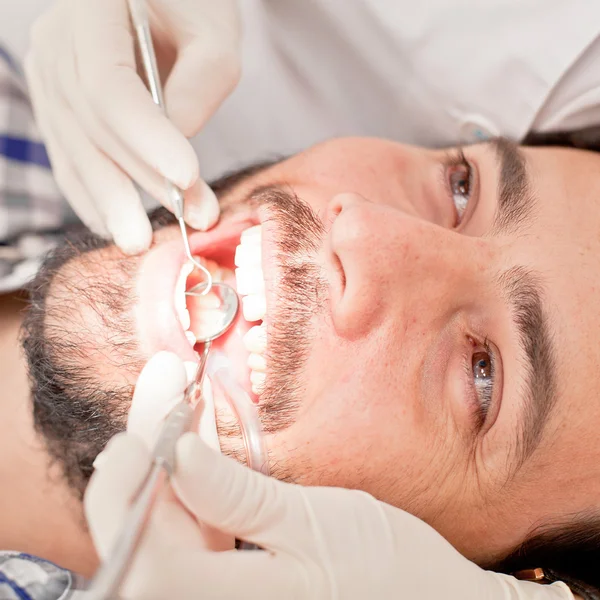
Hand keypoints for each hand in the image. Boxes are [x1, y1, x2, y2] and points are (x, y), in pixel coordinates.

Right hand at [25, 0, 240, 252]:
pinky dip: (93, 197)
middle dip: (140, 181)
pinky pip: (70, 158)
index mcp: (91, 5)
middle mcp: (58, 41)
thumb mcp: (215, 29)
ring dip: (117, 201)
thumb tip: (180, 139)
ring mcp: (50, 76)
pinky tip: (115, 226)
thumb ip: (204, 78)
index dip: (145, 136)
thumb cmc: (191, 7)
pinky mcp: (58, 107)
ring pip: (77, 150)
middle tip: (185, 223)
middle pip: (92, 125)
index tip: (187, 176)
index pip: (108, 83)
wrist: (153, 1)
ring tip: (150, 240)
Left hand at [85, 366, 574, 599]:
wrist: (422, 599)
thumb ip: (240, 498)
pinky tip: (194, 432)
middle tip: (162, 381)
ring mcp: (217, 594)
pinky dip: (186, 476)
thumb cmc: (384, 568)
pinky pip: (188, 526)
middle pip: (144, 533)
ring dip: (162, 456)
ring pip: (163, 523)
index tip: (136, 429)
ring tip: (177, 394)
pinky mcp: (227, 578)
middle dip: (143, 452)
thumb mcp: (316, 524)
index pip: (148, 564)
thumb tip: (178, 453)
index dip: (127, 497)